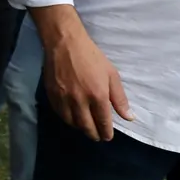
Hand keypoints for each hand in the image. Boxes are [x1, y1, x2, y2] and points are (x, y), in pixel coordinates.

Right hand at [36, 6, 133, 139]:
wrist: (64, 43)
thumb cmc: (92, 57)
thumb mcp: (111, 75)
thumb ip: (120, 99)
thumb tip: (128, 117)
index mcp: (98, 96)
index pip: (103, 122)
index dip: (106, 133)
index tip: (108, 136)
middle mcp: (80, 101)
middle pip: (86, 127)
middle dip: (94, 134)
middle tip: (97, 135)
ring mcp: (63, 99)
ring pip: (72, 123)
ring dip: (80, 127)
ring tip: (85, 126)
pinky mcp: (51, 95)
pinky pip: (60, 114)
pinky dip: (67, 119)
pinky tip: (72, 116)